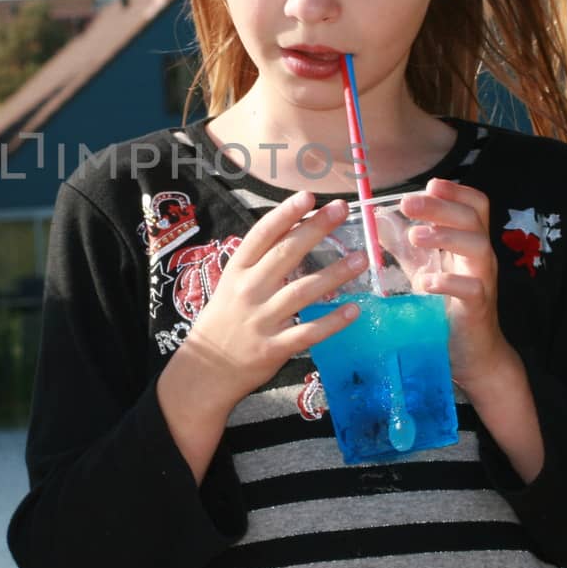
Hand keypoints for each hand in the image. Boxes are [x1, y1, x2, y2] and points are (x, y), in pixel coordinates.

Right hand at [175, 191, 367, 411]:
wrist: (205, 371)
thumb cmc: (222, 322)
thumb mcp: (230, 286)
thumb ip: (258, 264)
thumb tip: (293, 232)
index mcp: (237, 272)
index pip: (262, 236)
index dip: (285, 214)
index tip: (308, 197)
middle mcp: (249, 291)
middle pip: (285, 255)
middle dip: (315, 229)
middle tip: (341, 210)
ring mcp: (262, 320)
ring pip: (303, 291)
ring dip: (335, 274)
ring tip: (361, 259)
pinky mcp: (274, 348)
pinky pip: (309, 332)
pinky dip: (332, 321)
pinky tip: (354, 309)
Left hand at [401, 179, 516, 389]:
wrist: (470, 350)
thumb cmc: (446, 304)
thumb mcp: (422, 267)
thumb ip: (403, 244)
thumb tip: (377, 217)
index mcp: (468, 240)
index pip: (474, 205)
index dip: (456, 191)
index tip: (430, 185)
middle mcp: (479, 255)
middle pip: (472, 218)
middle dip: (440, 207)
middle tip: (408, 204)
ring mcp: (482, 280)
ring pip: (478, 247)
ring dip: (445, 236)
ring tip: (415, 236)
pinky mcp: (478, 307)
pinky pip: (472, 289)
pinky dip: (449, 282)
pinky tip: (425, 282)